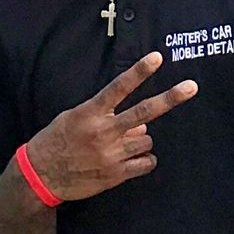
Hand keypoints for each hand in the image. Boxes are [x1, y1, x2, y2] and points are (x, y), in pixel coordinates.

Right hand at [22, 52, 197, 203]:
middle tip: (191, 86)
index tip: (157, 58)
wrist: (41, 175)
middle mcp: (103, 132)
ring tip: (123, 143)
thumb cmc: (58, 141)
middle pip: (143, 112)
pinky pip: (145, 163)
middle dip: (170, 98)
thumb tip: (140, 120)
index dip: (139, 72)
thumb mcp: (75, 118)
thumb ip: (106, 114)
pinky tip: (134, 159)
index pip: (119, 87)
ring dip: (141, 139)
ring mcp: (111, 154)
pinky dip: (144, 159)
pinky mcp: (115, 175)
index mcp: (90, 112)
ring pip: (146, 139)